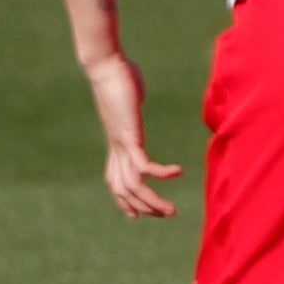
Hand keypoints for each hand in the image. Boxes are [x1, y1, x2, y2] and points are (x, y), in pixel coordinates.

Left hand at [83, 51, 176, 216]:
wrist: (105, 67)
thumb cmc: (120, 75)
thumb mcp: (130, 97)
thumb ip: (133, 103)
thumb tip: (136, 92)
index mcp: (116, 142)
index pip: (115, 180)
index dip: (123, 201)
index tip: (135, 216)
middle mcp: (116, 148)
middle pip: (124, 189)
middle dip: (143, 207)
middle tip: (166, 214)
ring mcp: (121, 144)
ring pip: (132, 185)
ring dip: (152, 201)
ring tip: (171, 209)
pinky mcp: (128, 136)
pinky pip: (143, 164)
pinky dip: (160, 173)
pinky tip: (177, 172)